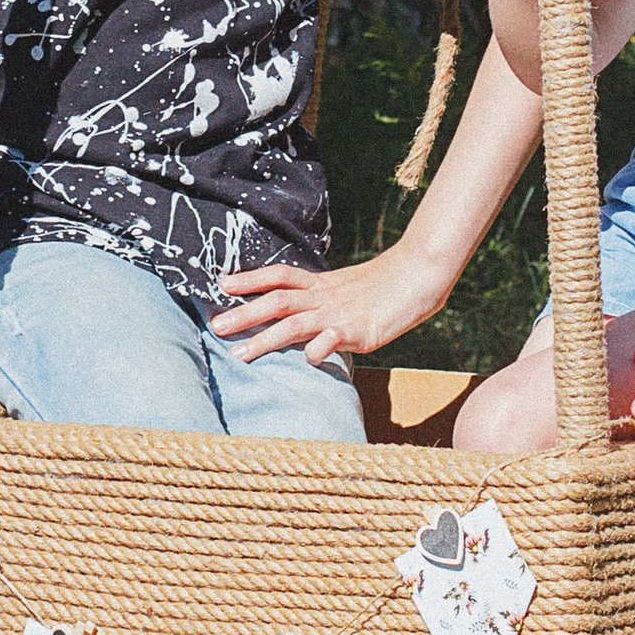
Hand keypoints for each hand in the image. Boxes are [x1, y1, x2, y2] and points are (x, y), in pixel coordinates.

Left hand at [209, 241, 446, 363]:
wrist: (419, 273)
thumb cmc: (387, 286)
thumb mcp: (348, 290)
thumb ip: (325, 302)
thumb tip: (307, 320)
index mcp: (322, 284)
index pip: (280, 276)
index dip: (250, 279)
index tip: (221, 283)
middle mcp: (324, 297)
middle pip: (277, 301)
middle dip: (244, 314)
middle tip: (215, 326)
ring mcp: (339, 313)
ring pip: (293, 323)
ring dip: (263, 339)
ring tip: (238, 354)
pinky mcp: (358, 331)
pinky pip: (331, 340)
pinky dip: (316, 350)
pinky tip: (306, 360)